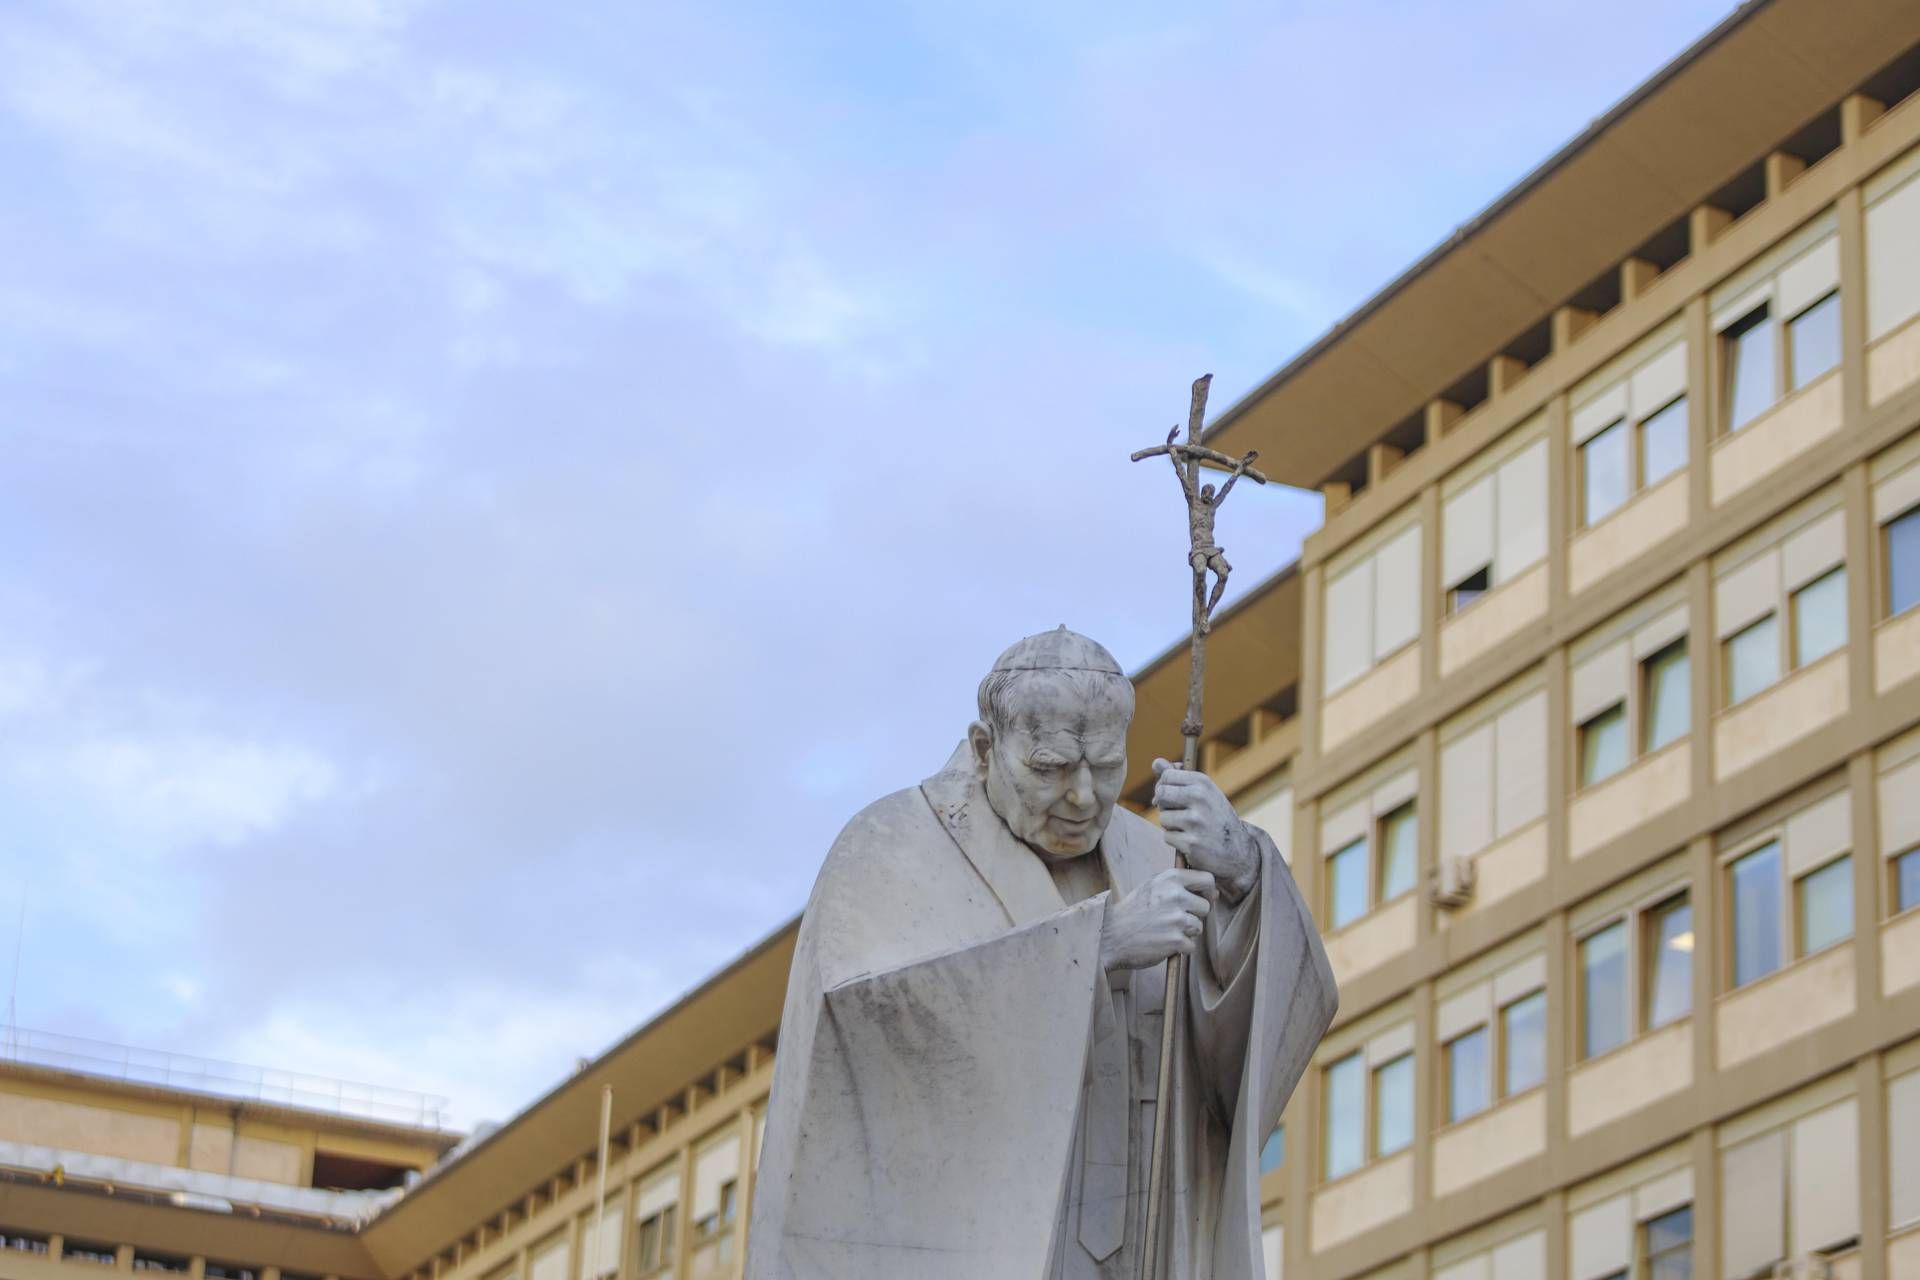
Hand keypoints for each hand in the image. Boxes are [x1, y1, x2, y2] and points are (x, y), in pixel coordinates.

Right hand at [1100, 867, 1216, 972]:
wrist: (1110, 936)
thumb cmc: (1133, 912)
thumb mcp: (1152, 887)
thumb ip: (1179, 885)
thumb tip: (1214, 892)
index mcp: (1170, 878)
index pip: (1207, 879)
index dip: (1208, 891)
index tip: (1202, 899)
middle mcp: (1175, 895)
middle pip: (1206, 907)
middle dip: (1193, 916)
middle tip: (1172, 920)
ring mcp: (1176, 919)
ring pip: (1198, 927)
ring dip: (1185, 933)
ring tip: (1163, 931)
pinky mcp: (1176, 940)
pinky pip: (1191, 946)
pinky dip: (1179, 948)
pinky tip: (1162, 943)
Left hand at [1152, 759, 1259, 903]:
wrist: (1237, 850)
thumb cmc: (1215, 818)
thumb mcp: (1204, 793)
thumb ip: (1178, 776)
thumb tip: (1156, 762)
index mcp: (1203, 783)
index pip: (1166, 776)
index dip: (1164, 786)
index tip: (1171, 795)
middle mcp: (1200, 798)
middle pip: (1161, 794)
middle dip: (1164, 805)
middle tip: (1179, 812)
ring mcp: (1195, 821)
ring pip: (1163, 818)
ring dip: (1171, 825)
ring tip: (1189, 828)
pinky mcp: (1191, 842)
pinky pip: (1167, 836)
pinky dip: (1176, 840)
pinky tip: (1191, 840)